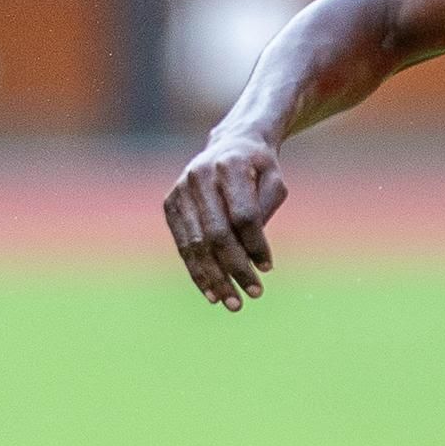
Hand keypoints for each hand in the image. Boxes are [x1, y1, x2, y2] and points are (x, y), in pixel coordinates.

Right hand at [166, 134, 287, 308]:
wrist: (230, 143)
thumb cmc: (259, 167)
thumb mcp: (274, 180)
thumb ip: (264, 210)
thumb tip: (252, 253)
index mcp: (230, 165)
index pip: (243, 215)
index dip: (255, 244)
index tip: (267, 268)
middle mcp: (199, 176)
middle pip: (216, 233)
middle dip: (235, 268)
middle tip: (253, 294)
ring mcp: (180, 190)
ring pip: (196, 243)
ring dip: (214, 277)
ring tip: (232, 302)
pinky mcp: (170, 204)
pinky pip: (183, 244)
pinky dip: (197, 270)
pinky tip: (211, 291)